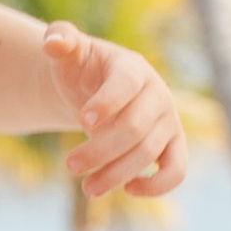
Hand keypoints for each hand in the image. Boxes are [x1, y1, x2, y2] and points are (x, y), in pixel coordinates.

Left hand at [46, 27, 188, 199]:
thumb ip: (60, 41)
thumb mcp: (68, 54)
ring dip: (117, 174)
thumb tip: (53, 42)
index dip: (106, 103)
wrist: (96, 91)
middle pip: (135, 127)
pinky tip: (128, 190)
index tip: (81, 121)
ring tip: (87, 188)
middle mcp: (157, 94)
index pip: (125, 84)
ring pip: (149, 153)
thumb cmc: (81, 70)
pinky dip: (157, 186)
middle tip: (69, 165)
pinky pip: (177, 170)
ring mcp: (168, 121)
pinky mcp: (172, 146)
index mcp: (132, 67)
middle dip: (100, 150)